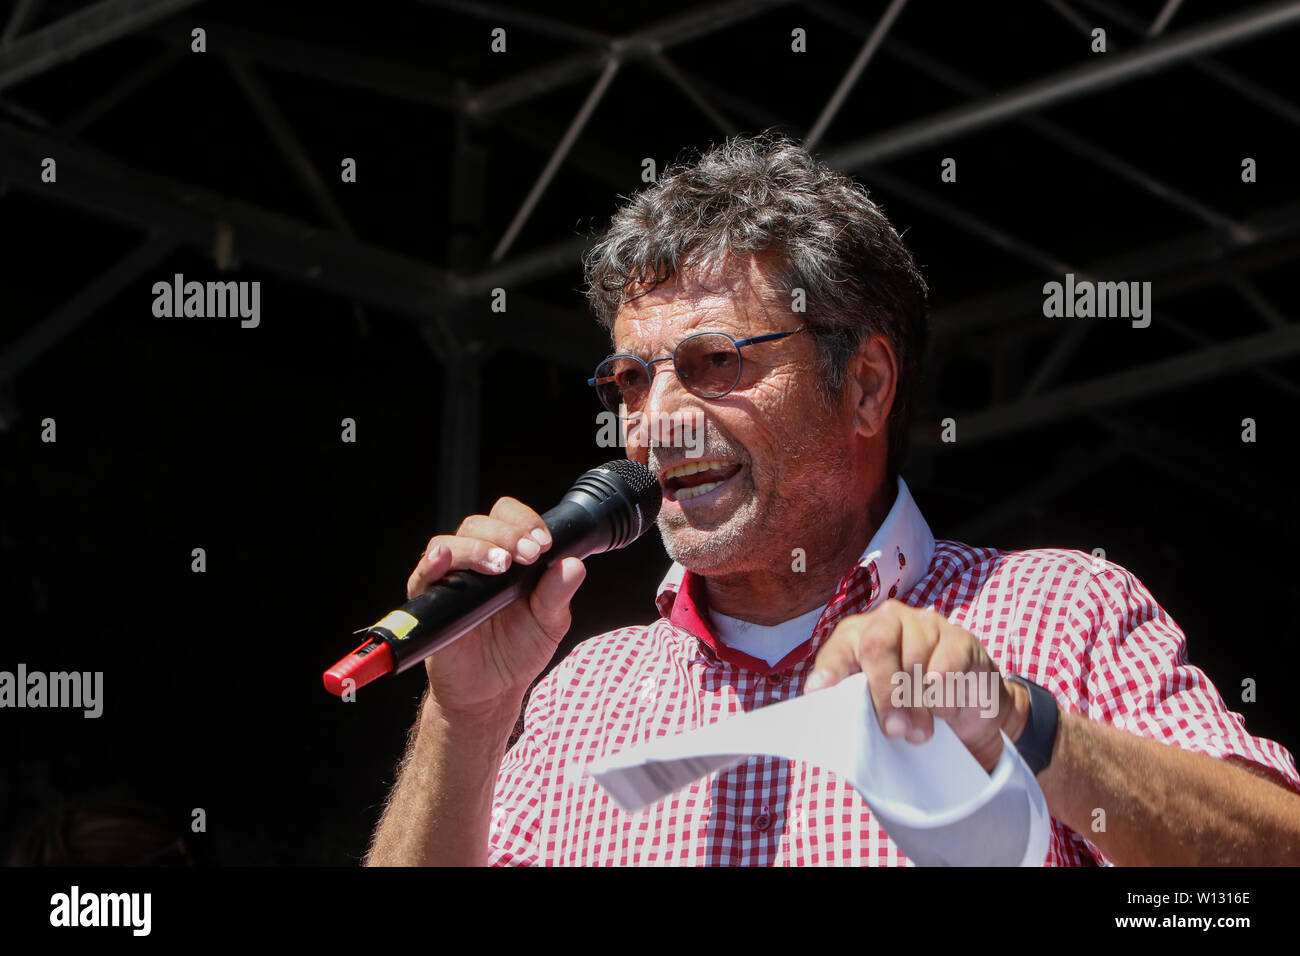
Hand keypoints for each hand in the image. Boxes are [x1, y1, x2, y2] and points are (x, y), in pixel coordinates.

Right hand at [405, 497, 585, 719]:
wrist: (494, 691)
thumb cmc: (519, 650)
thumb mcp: (550, 622)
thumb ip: (559, 593)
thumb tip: (573, 565)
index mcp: (506, 556)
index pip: (508, 516)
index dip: (525, 521)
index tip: (544, 543)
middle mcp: (474, 562)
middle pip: (477, 524)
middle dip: (506, 534)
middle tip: (529, 555)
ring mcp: (449, 580)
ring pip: (448, 543)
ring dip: (476, 548)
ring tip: (501, 566)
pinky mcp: (428, 604)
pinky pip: (421, 577)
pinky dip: (430, 565)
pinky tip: (443, 560)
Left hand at [804, 600, 1029, 772]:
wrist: (962, 706)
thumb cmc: (906, 703)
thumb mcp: (874, 704)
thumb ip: (853, 703)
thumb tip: (831, 712)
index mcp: (856, 635)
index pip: (838, 649)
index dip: (829, 669)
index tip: (820, 691)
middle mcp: (887, 620)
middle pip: (877, 645)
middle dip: (884, 692)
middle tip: (894, 730)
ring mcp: (925, 623)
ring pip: (915, 658)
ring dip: (917, 703)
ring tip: (920, 733)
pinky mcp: (960, 638)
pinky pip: (949, 664)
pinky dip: (945, 694)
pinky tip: (944, 711)